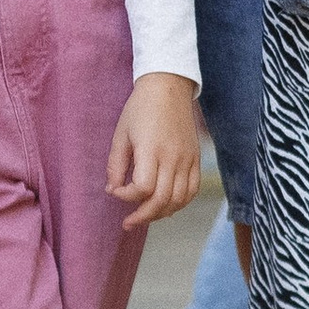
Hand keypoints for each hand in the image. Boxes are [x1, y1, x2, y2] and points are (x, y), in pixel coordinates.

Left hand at [106, 72, 204, 227]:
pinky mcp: (195, 158)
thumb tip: (113, 190)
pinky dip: (180, 203)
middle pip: (162, 200)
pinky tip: (166, 206)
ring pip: (179, 199)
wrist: (168, 86)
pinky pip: (192, 190)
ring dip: (161, 213)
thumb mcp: (121, 134)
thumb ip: (116, 165)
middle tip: (128, 222)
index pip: (143, 188)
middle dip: (143, 216)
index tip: (116, 192)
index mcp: (151, 149)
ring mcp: (187, 158)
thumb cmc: (140, 108)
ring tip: (146, 215)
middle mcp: (173, 157)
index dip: (127, 197)